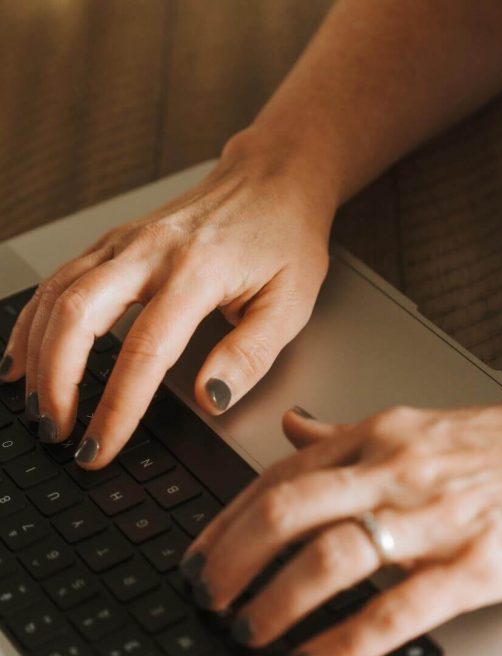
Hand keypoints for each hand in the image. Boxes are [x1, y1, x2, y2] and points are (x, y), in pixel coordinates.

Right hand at [0, 131, 333, 467]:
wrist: (274, 178)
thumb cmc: (285, 238)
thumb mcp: (290, 303)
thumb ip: (250, 354)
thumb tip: (210, 399)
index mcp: (199, 271)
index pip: (146, 351)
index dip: (117, 407)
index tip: (102, 447)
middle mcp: (152, 250)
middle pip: (77, 314)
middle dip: (57, 381)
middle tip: (56, 431)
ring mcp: (127, 241)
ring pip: (57, 294)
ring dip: (37, 354)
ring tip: (35, 405)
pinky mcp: (116, 241)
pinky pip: (59, 279)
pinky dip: (34, 320)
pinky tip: (25, 354)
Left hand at [180, 397, 501, 655]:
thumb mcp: (419, 424)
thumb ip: (347, 433)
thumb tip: (293, 430)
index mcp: (380, 436)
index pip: (279, 476)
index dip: (226, 520)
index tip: (198, 553)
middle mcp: (397, 471)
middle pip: (286, 511)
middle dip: (230, 560)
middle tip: (206, 597)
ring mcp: (436, 517)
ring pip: (331, 557)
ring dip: (276, 602)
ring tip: (250, 632)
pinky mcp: (478, 565)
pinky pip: (396, 609)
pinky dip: (345, 641)